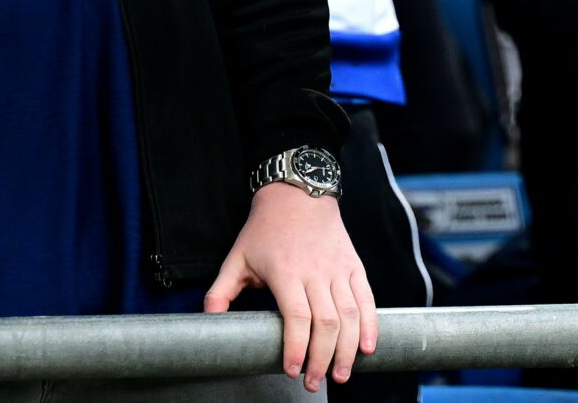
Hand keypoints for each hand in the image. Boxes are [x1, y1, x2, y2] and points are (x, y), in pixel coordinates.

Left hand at [205, 182, 376, 391]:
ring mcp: (338, 268)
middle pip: (326, 322)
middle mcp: (316, 271)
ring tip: (341, 375)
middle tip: (315, 383)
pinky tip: (367, 347)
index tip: (293, 370)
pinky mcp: (354, 266)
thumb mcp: (236, 258)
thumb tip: (208, 323)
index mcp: (286, 272)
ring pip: (349, 314)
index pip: (297, 316)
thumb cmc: (265, 229)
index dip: (297, 347)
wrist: (299, 193)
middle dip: (322, 358)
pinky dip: (369, 325)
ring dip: (347, 349)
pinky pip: (366, 299)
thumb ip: (220, 293)